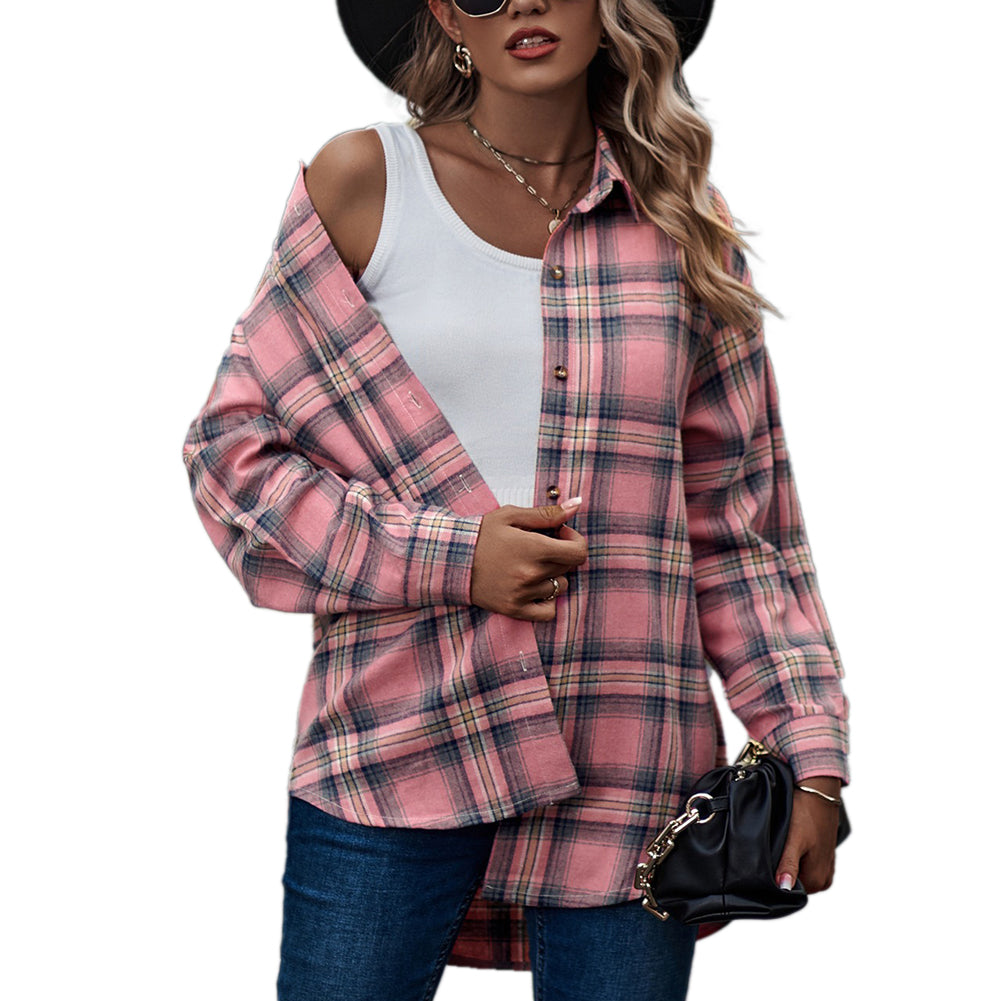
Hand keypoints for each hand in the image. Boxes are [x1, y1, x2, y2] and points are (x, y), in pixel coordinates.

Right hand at [470, 499, 587, 621]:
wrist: (450, 560)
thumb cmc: (481, 534)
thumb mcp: (511, 516)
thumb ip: (546, 513)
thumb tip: (577, 505)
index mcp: (534, 548)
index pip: (578, 552)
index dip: (575, 541)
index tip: (561, 534)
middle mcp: (531, 573)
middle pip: (568, 567)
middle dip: (560, 554)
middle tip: (540, 547)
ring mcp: (523, 594)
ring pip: (559, 587)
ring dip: (552, 576)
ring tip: (531, 566)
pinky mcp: (514, 609)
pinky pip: (549, 612)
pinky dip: (547, 601)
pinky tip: (534, 588)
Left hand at [775, 776, 842, 893]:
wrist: (818, 790)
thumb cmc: (805, 813)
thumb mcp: (793, 840)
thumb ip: (788, 865)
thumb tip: (784, 888)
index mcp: (817, 881)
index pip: (787, 892)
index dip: (773, 878)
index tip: (764, 863)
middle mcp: (824, 879)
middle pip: (792, 883)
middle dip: (779, 870)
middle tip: (770, 850)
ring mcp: (825, 868)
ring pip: (796, 873)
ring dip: (786, 862)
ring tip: (779, 844)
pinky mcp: (822, 857)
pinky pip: (802, 863)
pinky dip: (793, 856)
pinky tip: (787, 842)